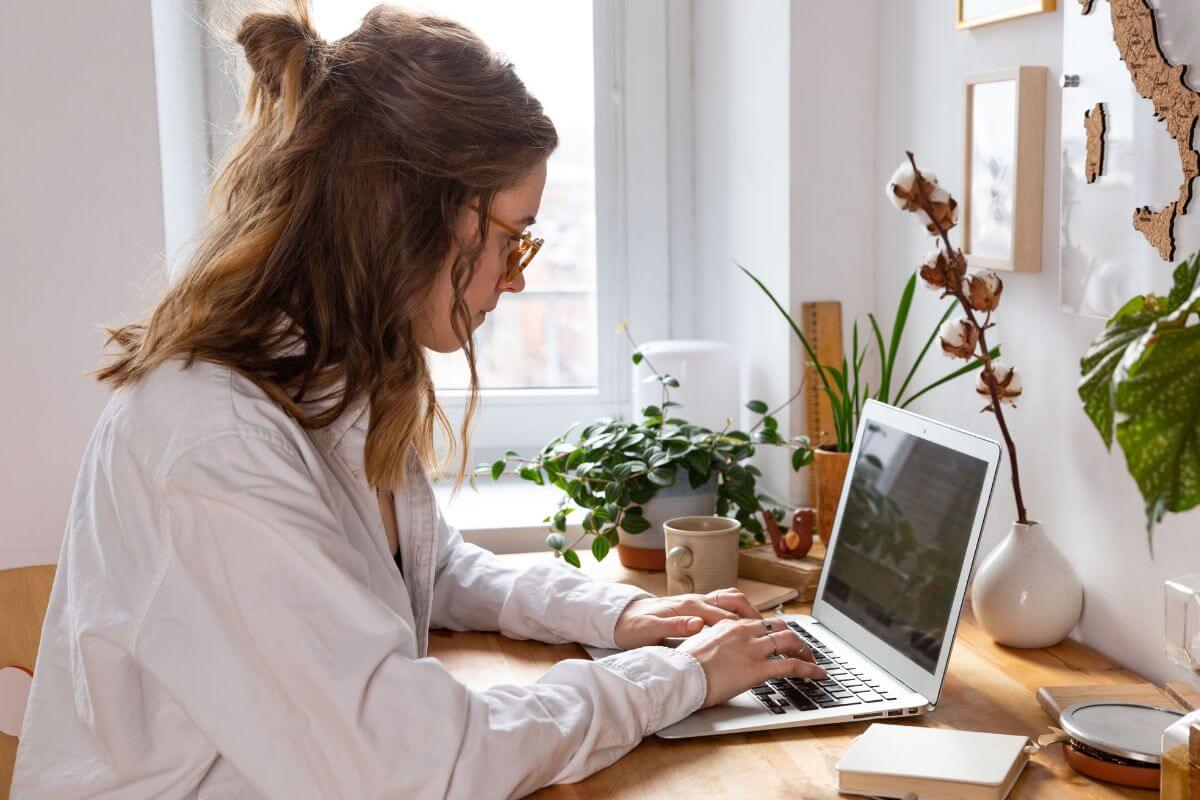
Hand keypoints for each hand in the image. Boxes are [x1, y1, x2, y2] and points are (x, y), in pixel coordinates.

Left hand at [612, 588, 760, 649]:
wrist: (620, 618)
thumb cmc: (634, 626)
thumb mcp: (649, 630)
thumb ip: (674, 627)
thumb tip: (698, 624)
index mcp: (688, 606)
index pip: (723, 614)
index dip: (744, 626)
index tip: (762, 636)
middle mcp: (695, 600)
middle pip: (733, 600)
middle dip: (754, 614)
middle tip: (771, 630)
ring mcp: (696, 602)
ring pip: (730, 599)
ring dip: (748, 611)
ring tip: (764, 627)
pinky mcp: (694, 607)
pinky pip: (722, 605)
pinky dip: (737, 612)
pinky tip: (744, 627)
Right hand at [678, 617, 825, 707]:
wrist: (678, 676)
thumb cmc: (683, 667)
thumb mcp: (699, 647)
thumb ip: (715, 644)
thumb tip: (719, 652)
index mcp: (729, 625)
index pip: (760, 622)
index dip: (775, 632)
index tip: (781, 640)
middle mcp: (743, 631)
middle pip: (779, 627)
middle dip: (795, 638)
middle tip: (802, 649)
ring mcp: (751, 648)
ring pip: (790, 641)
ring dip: (805, 651)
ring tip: (813, 661)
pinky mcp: (757, 668)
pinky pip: (790, 665)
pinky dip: (809, 669)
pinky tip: (818, 674)